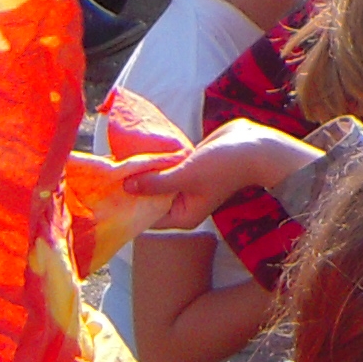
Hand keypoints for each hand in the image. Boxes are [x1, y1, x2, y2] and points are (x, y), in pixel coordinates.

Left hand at [125, 120, 322, 228]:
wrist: (255, 146)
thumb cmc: (224, 167)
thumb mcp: (186, 176)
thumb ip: (156, 183)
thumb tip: (126, 188)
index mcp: (182, 216)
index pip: (147, 216)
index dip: (128, 204)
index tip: (107, 191)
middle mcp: (182, 203)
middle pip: (149, 197)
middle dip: (132, 185)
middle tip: (108, 171)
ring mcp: (184, 184)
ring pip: (156, 180)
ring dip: (143, 170)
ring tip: (116, 158)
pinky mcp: (188, 166)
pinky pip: (165, 166)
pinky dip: (154, 159)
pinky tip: (136, 149)